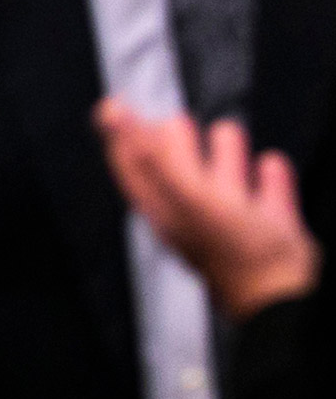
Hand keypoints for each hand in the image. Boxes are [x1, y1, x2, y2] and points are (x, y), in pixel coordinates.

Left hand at [95, 97, 320, 321]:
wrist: (285, 294)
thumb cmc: (231, 252)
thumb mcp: (187, 193)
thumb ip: (153, 154)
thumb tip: (113, 115)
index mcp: (163, 206)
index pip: (132, 164)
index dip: (121, 134)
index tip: (115, 104)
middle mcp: (193, 210)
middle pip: (177, 163)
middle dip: (179, 140)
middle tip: (178, 125)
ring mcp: (234, 218)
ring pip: (227, 172)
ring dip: (228, 153)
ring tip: (228, 137)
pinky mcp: (273, 224)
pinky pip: (271, 191)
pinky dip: (271, 178)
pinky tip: (269, 168)